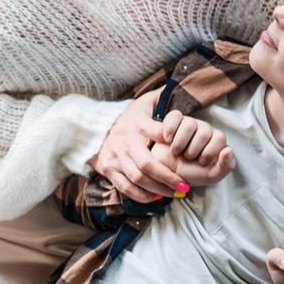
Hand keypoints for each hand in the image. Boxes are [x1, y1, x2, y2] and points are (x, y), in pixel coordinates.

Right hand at [93, 99, 232, 201]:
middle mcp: (126, 142)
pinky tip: (156, 197)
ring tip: (175, 194)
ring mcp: (115, 157)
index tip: (190, 154)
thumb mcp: (142, 104)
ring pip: (138, 179)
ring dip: (158, 189)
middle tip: (186, 187)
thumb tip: (178, 85)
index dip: (176, 143)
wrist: (93, 129)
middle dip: (169, 178)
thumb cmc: (127, 119)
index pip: (160, 133)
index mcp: (138, 124)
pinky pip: (126, 187)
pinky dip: (142, 195)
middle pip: (147, 164)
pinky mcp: (108, 170)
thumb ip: (161, 96)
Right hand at [160, 115, 233, 187]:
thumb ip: (226, 166)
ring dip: (180, 143)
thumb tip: (229, 150)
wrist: (168, 172)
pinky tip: (168, 140)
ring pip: (189, 125)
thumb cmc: (191, 173)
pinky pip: (174, 116)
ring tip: (176, 152)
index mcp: (215, 140)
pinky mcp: (174, 120)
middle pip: (204, 132)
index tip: (201, 162)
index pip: (219, 138)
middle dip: (193, 150)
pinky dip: (170, 130)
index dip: (209, 152)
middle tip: (187, 158)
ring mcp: (189, 122)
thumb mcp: (211, 175)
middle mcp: (204, 129)